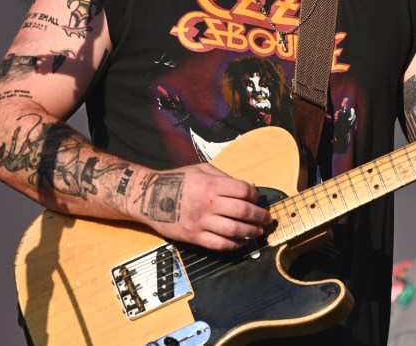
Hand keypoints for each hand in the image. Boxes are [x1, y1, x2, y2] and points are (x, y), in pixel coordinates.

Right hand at [131, 162, 272, 250]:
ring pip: (235, 230)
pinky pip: (220, 245)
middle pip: (243, 211)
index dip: (255, 194)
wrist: (149, 197)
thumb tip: (249, 187)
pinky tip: (240, 242)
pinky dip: (234, 245)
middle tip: (267, 219)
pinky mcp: (194, 237)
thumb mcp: (200, 169)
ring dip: (251, 232)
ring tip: (258, 232)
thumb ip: (224, 177)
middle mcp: (208, 203)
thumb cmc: (176, 180)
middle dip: (260, 216)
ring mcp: (201, 222)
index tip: (257, 198)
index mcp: (211, 184)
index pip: (243, 190)